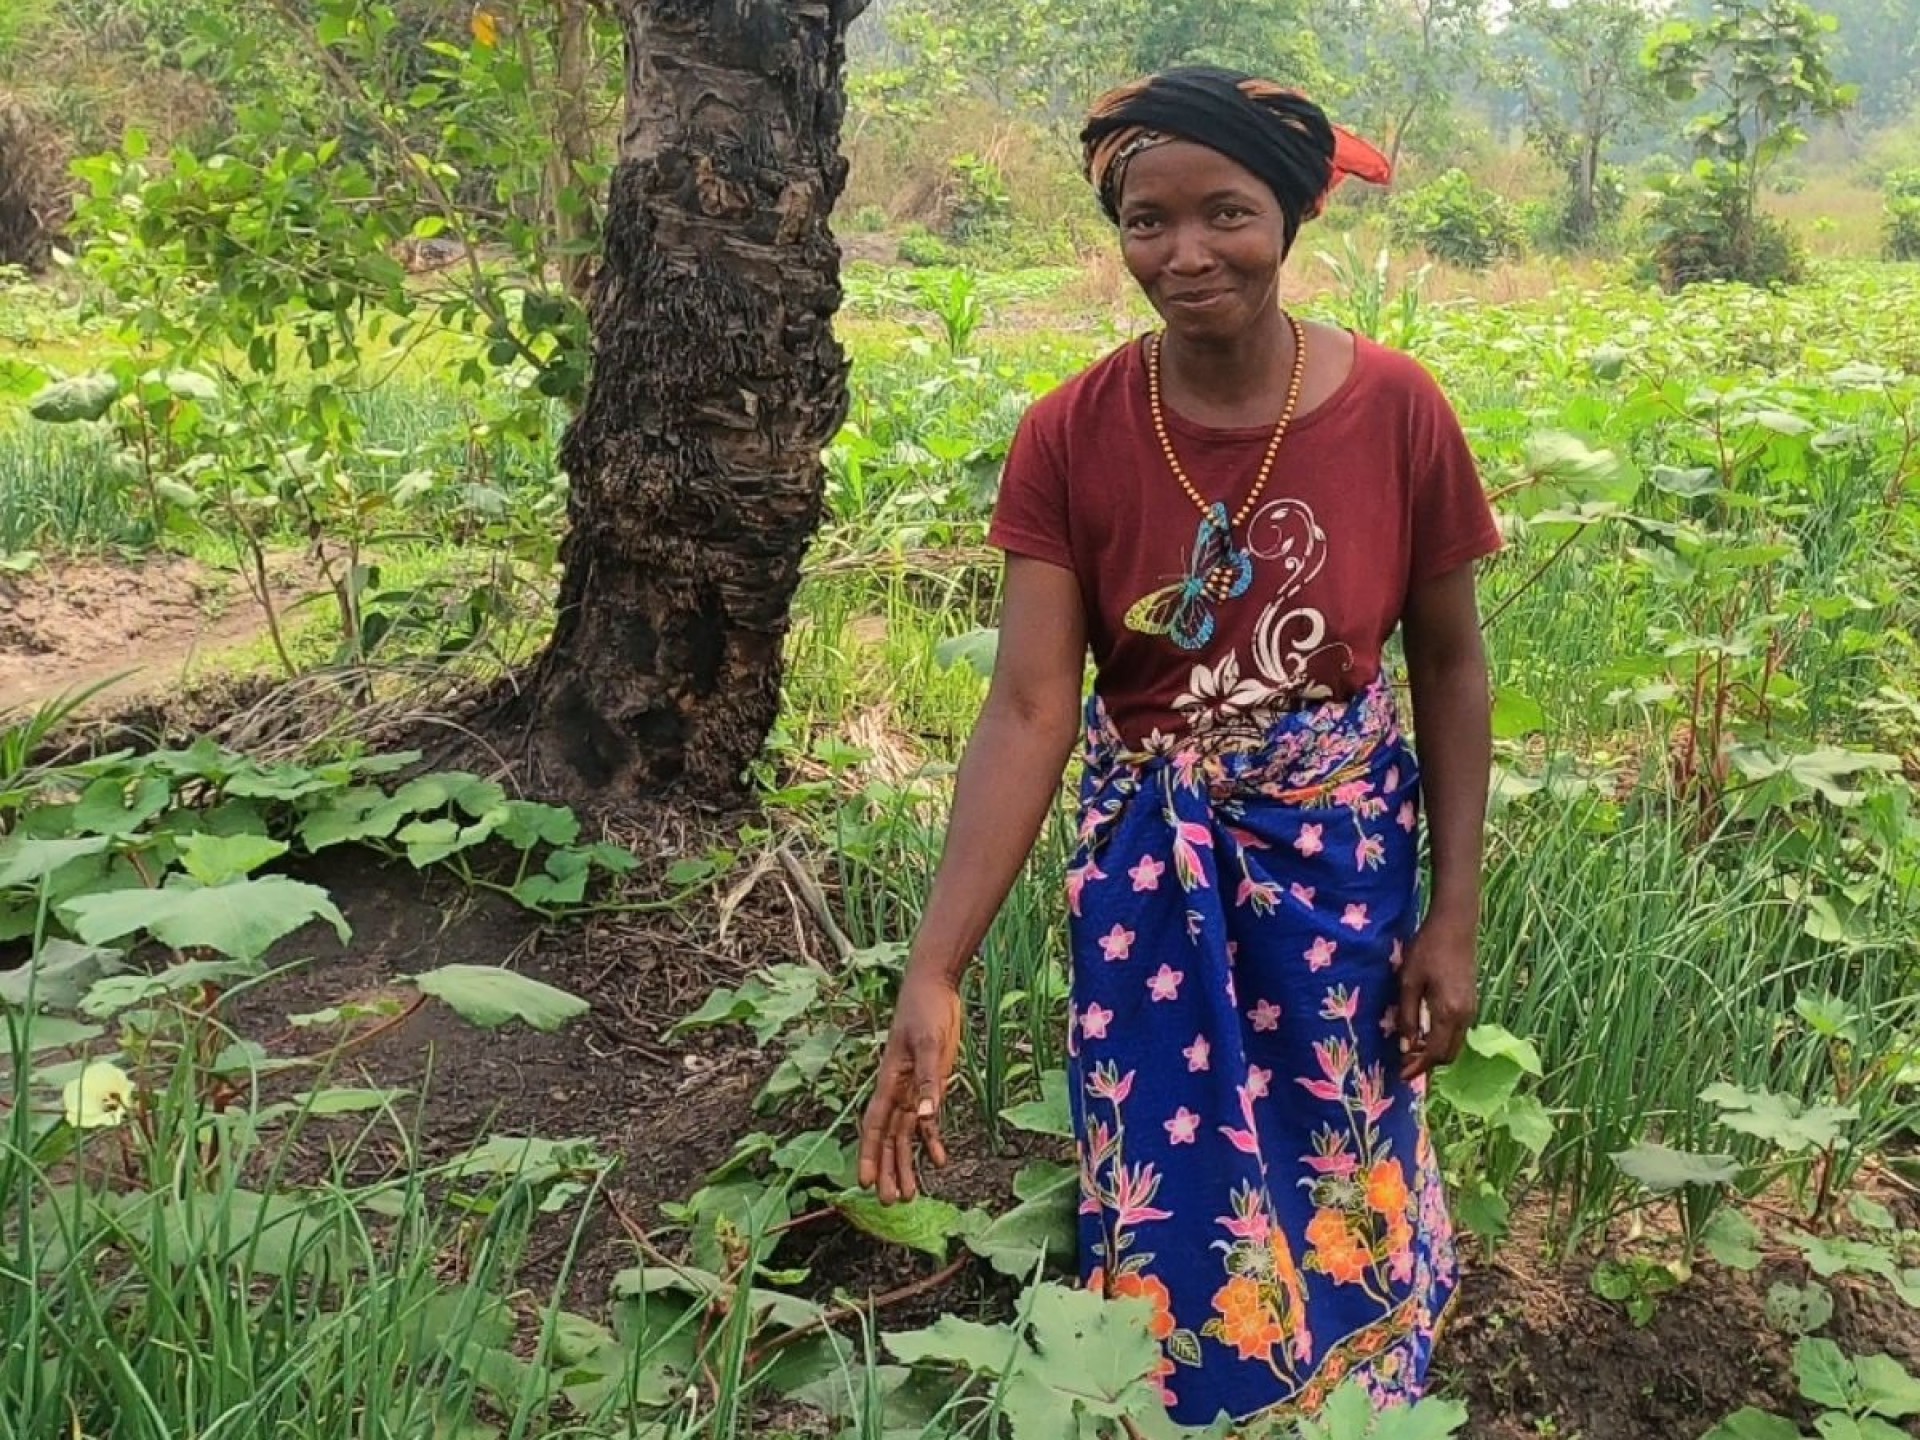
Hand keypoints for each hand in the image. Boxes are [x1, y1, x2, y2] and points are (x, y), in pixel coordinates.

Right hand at [858, 967, 962, 1203]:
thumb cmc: (926, 1009)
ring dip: (905, 1163)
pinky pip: (926, 1118)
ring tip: (908, 1194)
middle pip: (888, 1137)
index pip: (875, 1125)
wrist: (935, 986)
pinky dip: (930, 1139)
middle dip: (887, 1169)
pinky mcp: (930, 1082)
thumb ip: (930, 1080)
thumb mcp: (931, 1042)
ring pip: (904, 1133)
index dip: (870, 1154)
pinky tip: (938, 1159)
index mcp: (890, 1080)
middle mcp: (898, 1089)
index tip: (865, 1181)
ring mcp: (913, 1087)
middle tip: (890, 1201)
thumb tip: (926, 1116)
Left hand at [1397, 912, 1477, 1081]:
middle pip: (1448, 1054)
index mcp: (1449, 1013)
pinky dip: (1442, 1038)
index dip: (1418, 1068)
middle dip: (1427, 1063)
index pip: (1435, 1053)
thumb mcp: (1408, 982)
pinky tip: (1424, 1032)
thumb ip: (1407, 1016)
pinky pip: (1458, 1031)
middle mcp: (1465, 1016)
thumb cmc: (1427, 949)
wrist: (1455, 925)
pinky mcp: (1471, 1001)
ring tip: (1411, 1050)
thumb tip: (1405, 1047)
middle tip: (1403, 1063)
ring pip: (1455, 1044)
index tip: (1401, 1076)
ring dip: (1435, 1051)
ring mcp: (1471, 1009)